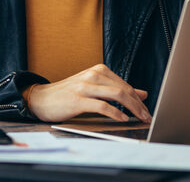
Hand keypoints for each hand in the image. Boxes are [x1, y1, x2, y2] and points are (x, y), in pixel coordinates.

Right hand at [25, 64, 151, 122]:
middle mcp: (94, 75)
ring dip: (132, 108)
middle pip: (124, 89)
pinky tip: (122, 119)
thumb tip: (142, 94)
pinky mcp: (78, 99)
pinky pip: (102, 106)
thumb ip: (117, 90)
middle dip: (139, 105)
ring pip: (117, 95)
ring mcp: (85, 86)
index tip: (147, 110)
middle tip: (148, 116)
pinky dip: (115, 113)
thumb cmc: (69, 94)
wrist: (41, 98)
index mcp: (99, 70)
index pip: (126, 85)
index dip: (139, 99)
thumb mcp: (95, 88)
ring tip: (139, 118)